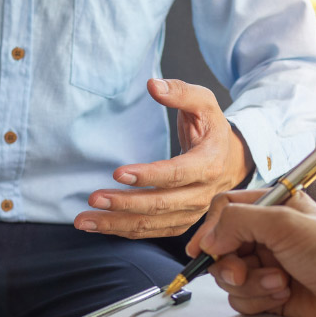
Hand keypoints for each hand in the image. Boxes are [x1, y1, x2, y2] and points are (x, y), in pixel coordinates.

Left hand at [74, 79, 253, 238]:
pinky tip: (100, 224)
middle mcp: (202, 194)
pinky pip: (151, 231)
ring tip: (85, 220)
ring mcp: (192, 212)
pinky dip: (123, 230)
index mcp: (210, 164)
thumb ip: (180, 92)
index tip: (118, 173)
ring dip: (116, 224)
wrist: (230, 159)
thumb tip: (153, 85)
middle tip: (93, 198)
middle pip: (161, 205)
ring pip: (152, 224)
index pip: (177, 175)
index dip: (148, 176)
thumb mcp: (204, 103)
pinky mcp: (180, 222)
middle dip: (125, 204)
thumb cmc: (211, 128)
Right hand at [187, 191, 315, 316]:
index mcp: (270, 206)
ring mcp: (267, 265)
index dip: (210, 230)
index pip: (223, 210)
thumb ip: (238, 222)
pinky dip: (257, 300)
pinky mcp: (270, 293)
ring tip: (280, 283)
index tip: (205, 249)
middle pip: (220, 247)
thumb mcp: (283, 223)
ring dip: (249, 284)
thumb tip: (207, 240)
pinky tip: (284, 295)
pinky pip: (241, 299)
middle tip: (243, 271)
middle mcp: (266, 234)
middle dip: (229, 264)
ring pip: (228, 277)